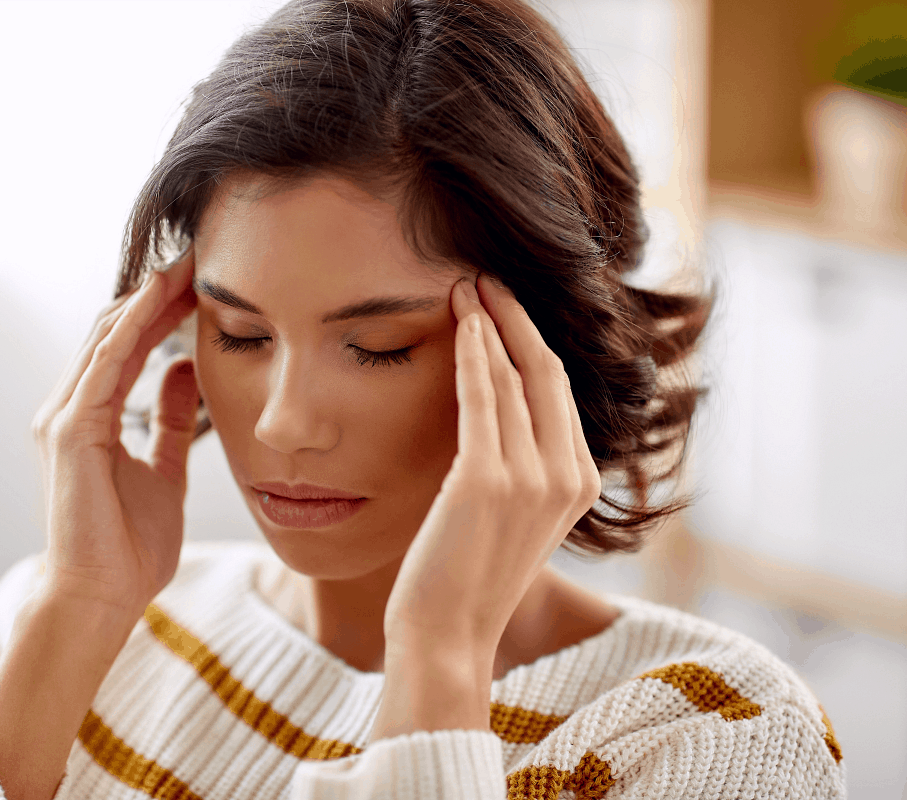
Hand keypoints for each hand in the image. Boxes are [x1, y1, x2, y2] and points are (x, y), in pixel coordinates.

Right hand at [30, 252, 198, 615]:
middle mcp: (68, 408)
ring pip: (104, 338)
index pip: (124, 346)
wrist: (101, 597)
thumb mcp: (164, 471)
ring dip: (146, 299)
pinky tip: (157, 298)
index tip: (199, 283)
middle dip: (154, 294)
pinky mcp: (68, 431)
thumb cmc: (128, 546)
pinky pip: (103, 366)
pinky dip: (130, 328)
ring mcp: (62, 417)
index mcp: (90, 417)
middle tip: (197, 259)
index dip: (159, 311)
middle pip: (112, 331)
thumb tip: (185, 371)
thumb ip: (172, 421)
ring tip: (185, 266)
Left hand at [383, 274, 600, 673]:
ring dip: (488, 323)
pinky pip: (482, 399)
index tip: (502, 303)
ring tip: (463, 285)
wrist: (447, 631)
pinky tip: (460, 322)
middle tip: (484, 276)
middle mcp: (567, 476)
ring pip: (515, 376)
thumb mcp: (511, 513)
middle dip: (514, 317)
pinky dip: (472, 354)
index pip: (558, 391)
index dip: (530, 339)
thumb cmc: (467, 572)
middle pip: (545, 372)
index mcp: (580, 482)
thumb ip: (519, 463)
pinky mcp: (488, 480)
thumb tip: (494, 404)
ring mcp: (532, 478)